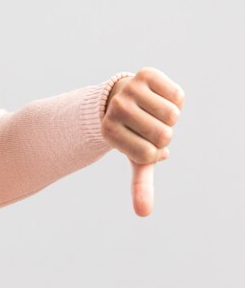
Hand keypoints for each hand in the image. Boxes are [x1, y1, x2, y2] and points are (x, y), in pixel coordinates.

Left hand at [102, 67, 184, 216]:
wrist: (122, 97)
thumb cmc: (132, 133)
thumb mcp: (136, 158)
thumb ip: (140, 185)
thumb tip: (143, 213)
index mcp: (108, 131)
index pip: (149, 154)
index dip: (154, 151)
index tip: (141, 141)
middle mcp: (116, 109)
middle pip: (164, 134)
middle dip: (163, 134)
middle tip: (147, 126)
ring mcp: (129, 89)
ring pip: (173, 115)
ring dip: (170, 117)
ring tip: (152, 112)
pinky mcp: (145, 74)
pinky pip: (177, 95)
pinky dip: (176, 99)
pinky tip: (158, 97)